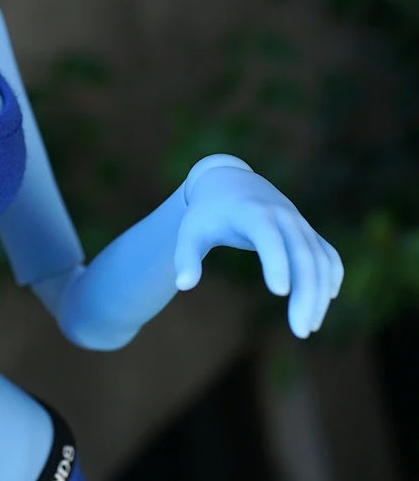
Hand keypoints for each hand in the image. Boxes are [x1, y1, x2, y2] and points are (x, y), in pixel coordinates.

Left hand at [174, 165, 343, 337]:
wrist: (230, 182)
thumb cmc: (208, 213)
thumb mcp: (191, 231)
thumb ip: (186, 257)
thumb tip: (182, 285)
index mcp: (251, 212)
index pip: (268, 236)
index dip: (275, 260)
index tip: (279, 292)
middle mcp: (281, 215)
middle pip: (302, 255)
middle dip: (306, 294)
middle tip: (300, 331)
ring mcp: (298, 222)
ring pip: (320, 259)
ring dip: (319, 294)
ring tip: (307, 327)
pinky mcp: (307, 231)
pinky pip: (328, 254)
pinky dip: (331, 276)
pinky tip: (325, 300)